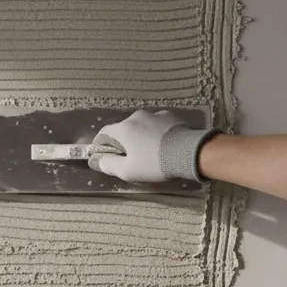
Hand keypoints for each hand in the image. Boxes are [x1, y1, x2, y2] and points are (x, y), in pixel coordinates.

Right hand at [87, 109, 216, 182]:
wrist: (190, 153)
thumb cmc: (154, 163)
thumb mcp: (128, 171)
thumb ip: (108, 165)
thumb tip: (96, 161)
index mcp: (123, 129)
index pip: (104, 133)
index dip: (100, 144)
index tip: (102, 154)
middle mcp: (136, 117)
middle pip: (123, 129)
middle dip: (122, 141)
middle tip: (128, 156)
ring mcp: (155, 115)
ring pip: (141, 126)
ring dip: (140, 136)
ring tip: (149, 151)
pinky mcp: (171, 117)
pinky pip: (157, 125)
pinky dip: (156, 133)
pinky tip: (163, 145)